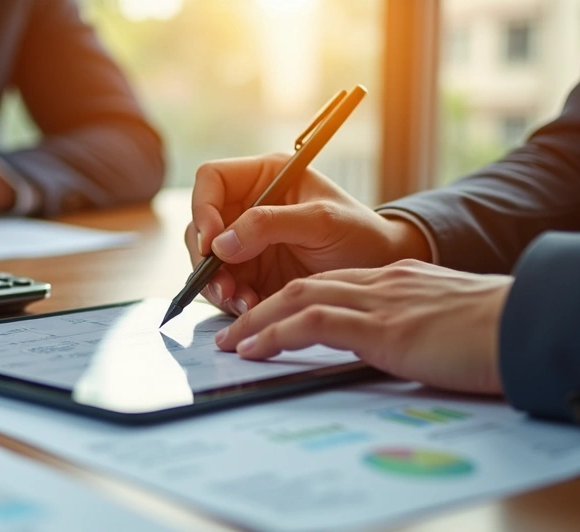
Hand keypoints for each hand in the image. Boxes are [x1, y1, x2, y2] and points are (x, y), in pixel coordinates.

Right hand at [186, 153, 431, 315]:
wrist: (379, 270)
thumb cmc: (360, 234)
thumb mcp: (320, 222)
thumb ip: (269, 225)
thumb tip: (220, 243)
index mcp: (265, 178)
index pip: (211, 180)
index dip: (203, 208)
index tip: (212, 241)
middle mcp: (248, 207)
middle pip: (200, 224)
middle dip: (205, 257)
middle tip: (222, 282)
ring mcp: (247, 242)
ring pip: (206, 259)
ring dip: (215, 283)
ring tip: (239, 300)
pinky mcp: (250, 272)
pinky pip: (222, 284)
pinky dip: (229, 298)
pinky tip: (248, 306)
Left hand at [214, 260, 511, 394]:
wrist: (532, 328)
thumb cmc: (503, 334)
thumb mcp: (452, 327)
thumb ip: (423, 332)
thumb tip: (412, 354)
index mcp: (400, 282)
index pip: (333, 285)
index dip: (293, 300)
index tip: (269, 320)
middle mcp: (383, 284)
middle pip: (304, 285)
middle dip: (262, 308)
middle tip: (232, 332)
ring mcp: (380, 303)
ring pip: (298, 299)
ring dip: (257, 322)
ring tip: (229, 345)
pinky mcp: (381, 328)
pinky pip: (312, 323)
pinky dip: (275, 335)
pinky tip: (253, 351)